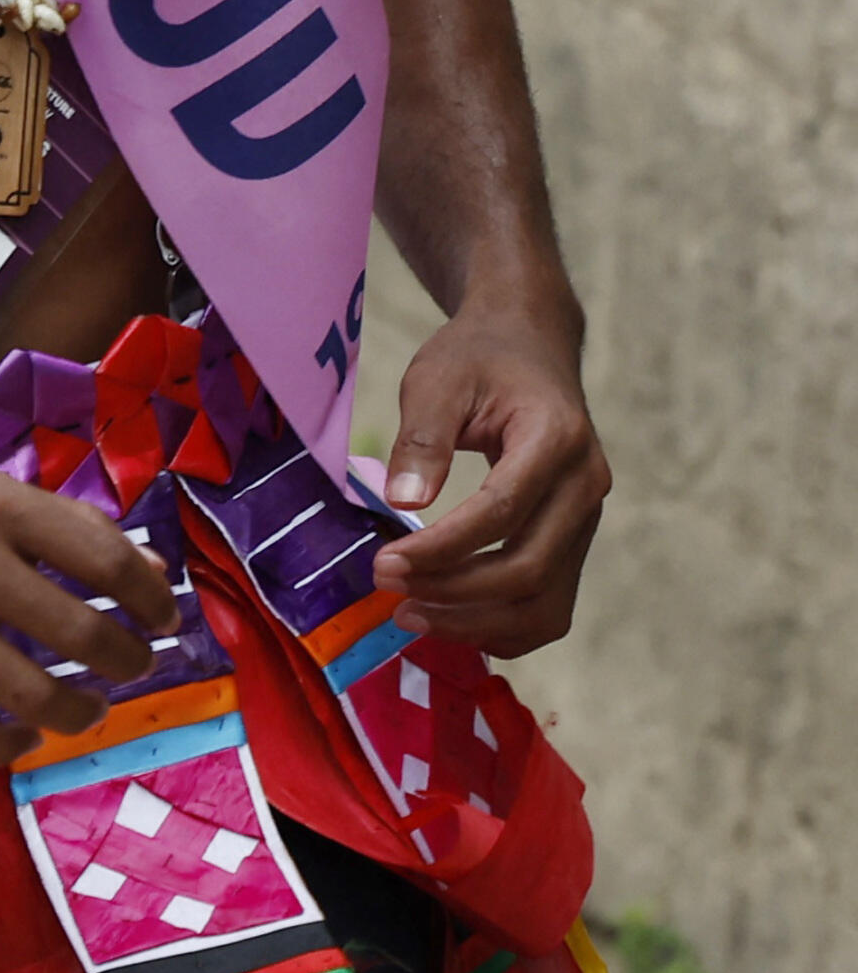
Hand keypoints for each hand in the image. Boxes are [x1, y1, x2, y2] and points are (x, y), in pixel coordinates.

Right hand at [0, 421, 176, 771]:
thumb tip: (143, 569)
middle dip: (127, 661)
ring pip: (31, 694)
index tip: (164, 618)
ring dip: (78, 711)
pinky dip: (9, 746)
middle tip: (133, 668)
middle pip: (83, 633)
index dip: (150, 599)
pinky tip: (24, 737)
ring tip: (86, 709)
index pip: (105, 558)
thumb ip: (52, 524)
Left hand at [371, 295, 609, 655]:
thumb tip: (403, 502)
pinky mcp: (574, 541)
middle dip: (453, 592)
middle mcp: (586, 487)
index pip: (503, 512)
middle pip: (529, 569)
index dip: (443, 548)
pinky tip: (448, 620)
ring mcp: (587, 520)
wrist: (529, 345)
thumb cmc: (480, 358)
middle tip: (385, 586)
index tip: (385, 563)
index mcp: (557, 439)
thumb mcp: (438, 378)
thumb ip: (422, 438)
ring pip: (545, 603)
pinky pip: (548, 606)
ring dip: (476, 623)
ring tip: (410, 617)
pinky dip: (502, 627)